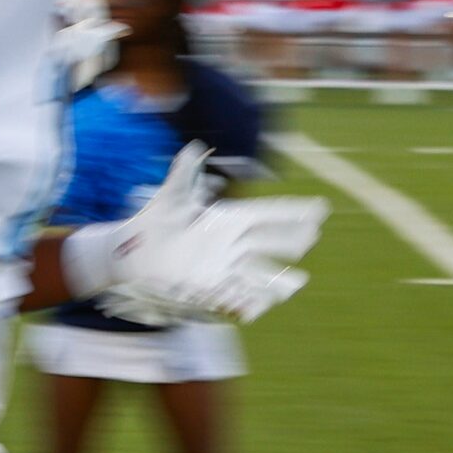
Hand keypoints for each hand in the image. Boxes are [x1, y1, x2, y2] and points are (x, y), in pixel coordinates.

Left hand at [95, 142, 327, 326]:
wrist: (133, 255)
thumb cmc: (153, 224)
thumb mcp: (170, 197)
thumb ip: (184, 174)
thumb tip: (194, 147)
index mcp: (228, 220)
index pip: (268, 214)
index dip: (292, 212)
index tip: (319, 209)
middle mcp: (232, 245)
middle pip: (269, 242)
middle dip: (290, 239)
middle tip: (312, 235)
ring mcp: (225, 268)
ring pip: (260, 273)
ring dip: (279, 279)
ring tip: (299, 281)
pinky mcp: (212, 290)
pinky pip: (238, 297)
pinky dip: (251, 302)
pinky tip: (261, 306)